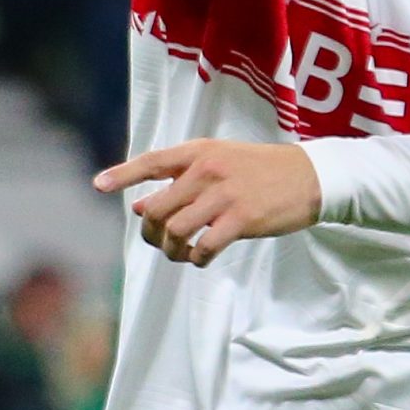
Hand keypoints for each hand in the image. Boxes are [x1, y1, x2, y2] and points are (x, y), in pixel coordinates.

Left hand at [95, 139, 322, 265]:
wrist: (311, 176)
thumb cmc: (263, 171)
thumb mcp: (221, 163)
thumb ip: (182, 181)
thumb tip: (140, 207)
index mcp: (200, 152)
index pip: (152, 162)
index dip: (123, 175)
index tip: (98, 186)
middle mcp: (207, 170)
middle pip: (157, 209)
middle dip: (152, 233)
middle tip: (162, 244)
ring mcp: (224, 194)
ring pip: (175, 230)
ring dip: (172, 250)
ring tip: (182, 254)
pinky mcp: (242, 219)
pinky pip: (204, 246)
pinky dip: (197, 258)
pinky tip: (202, 257)